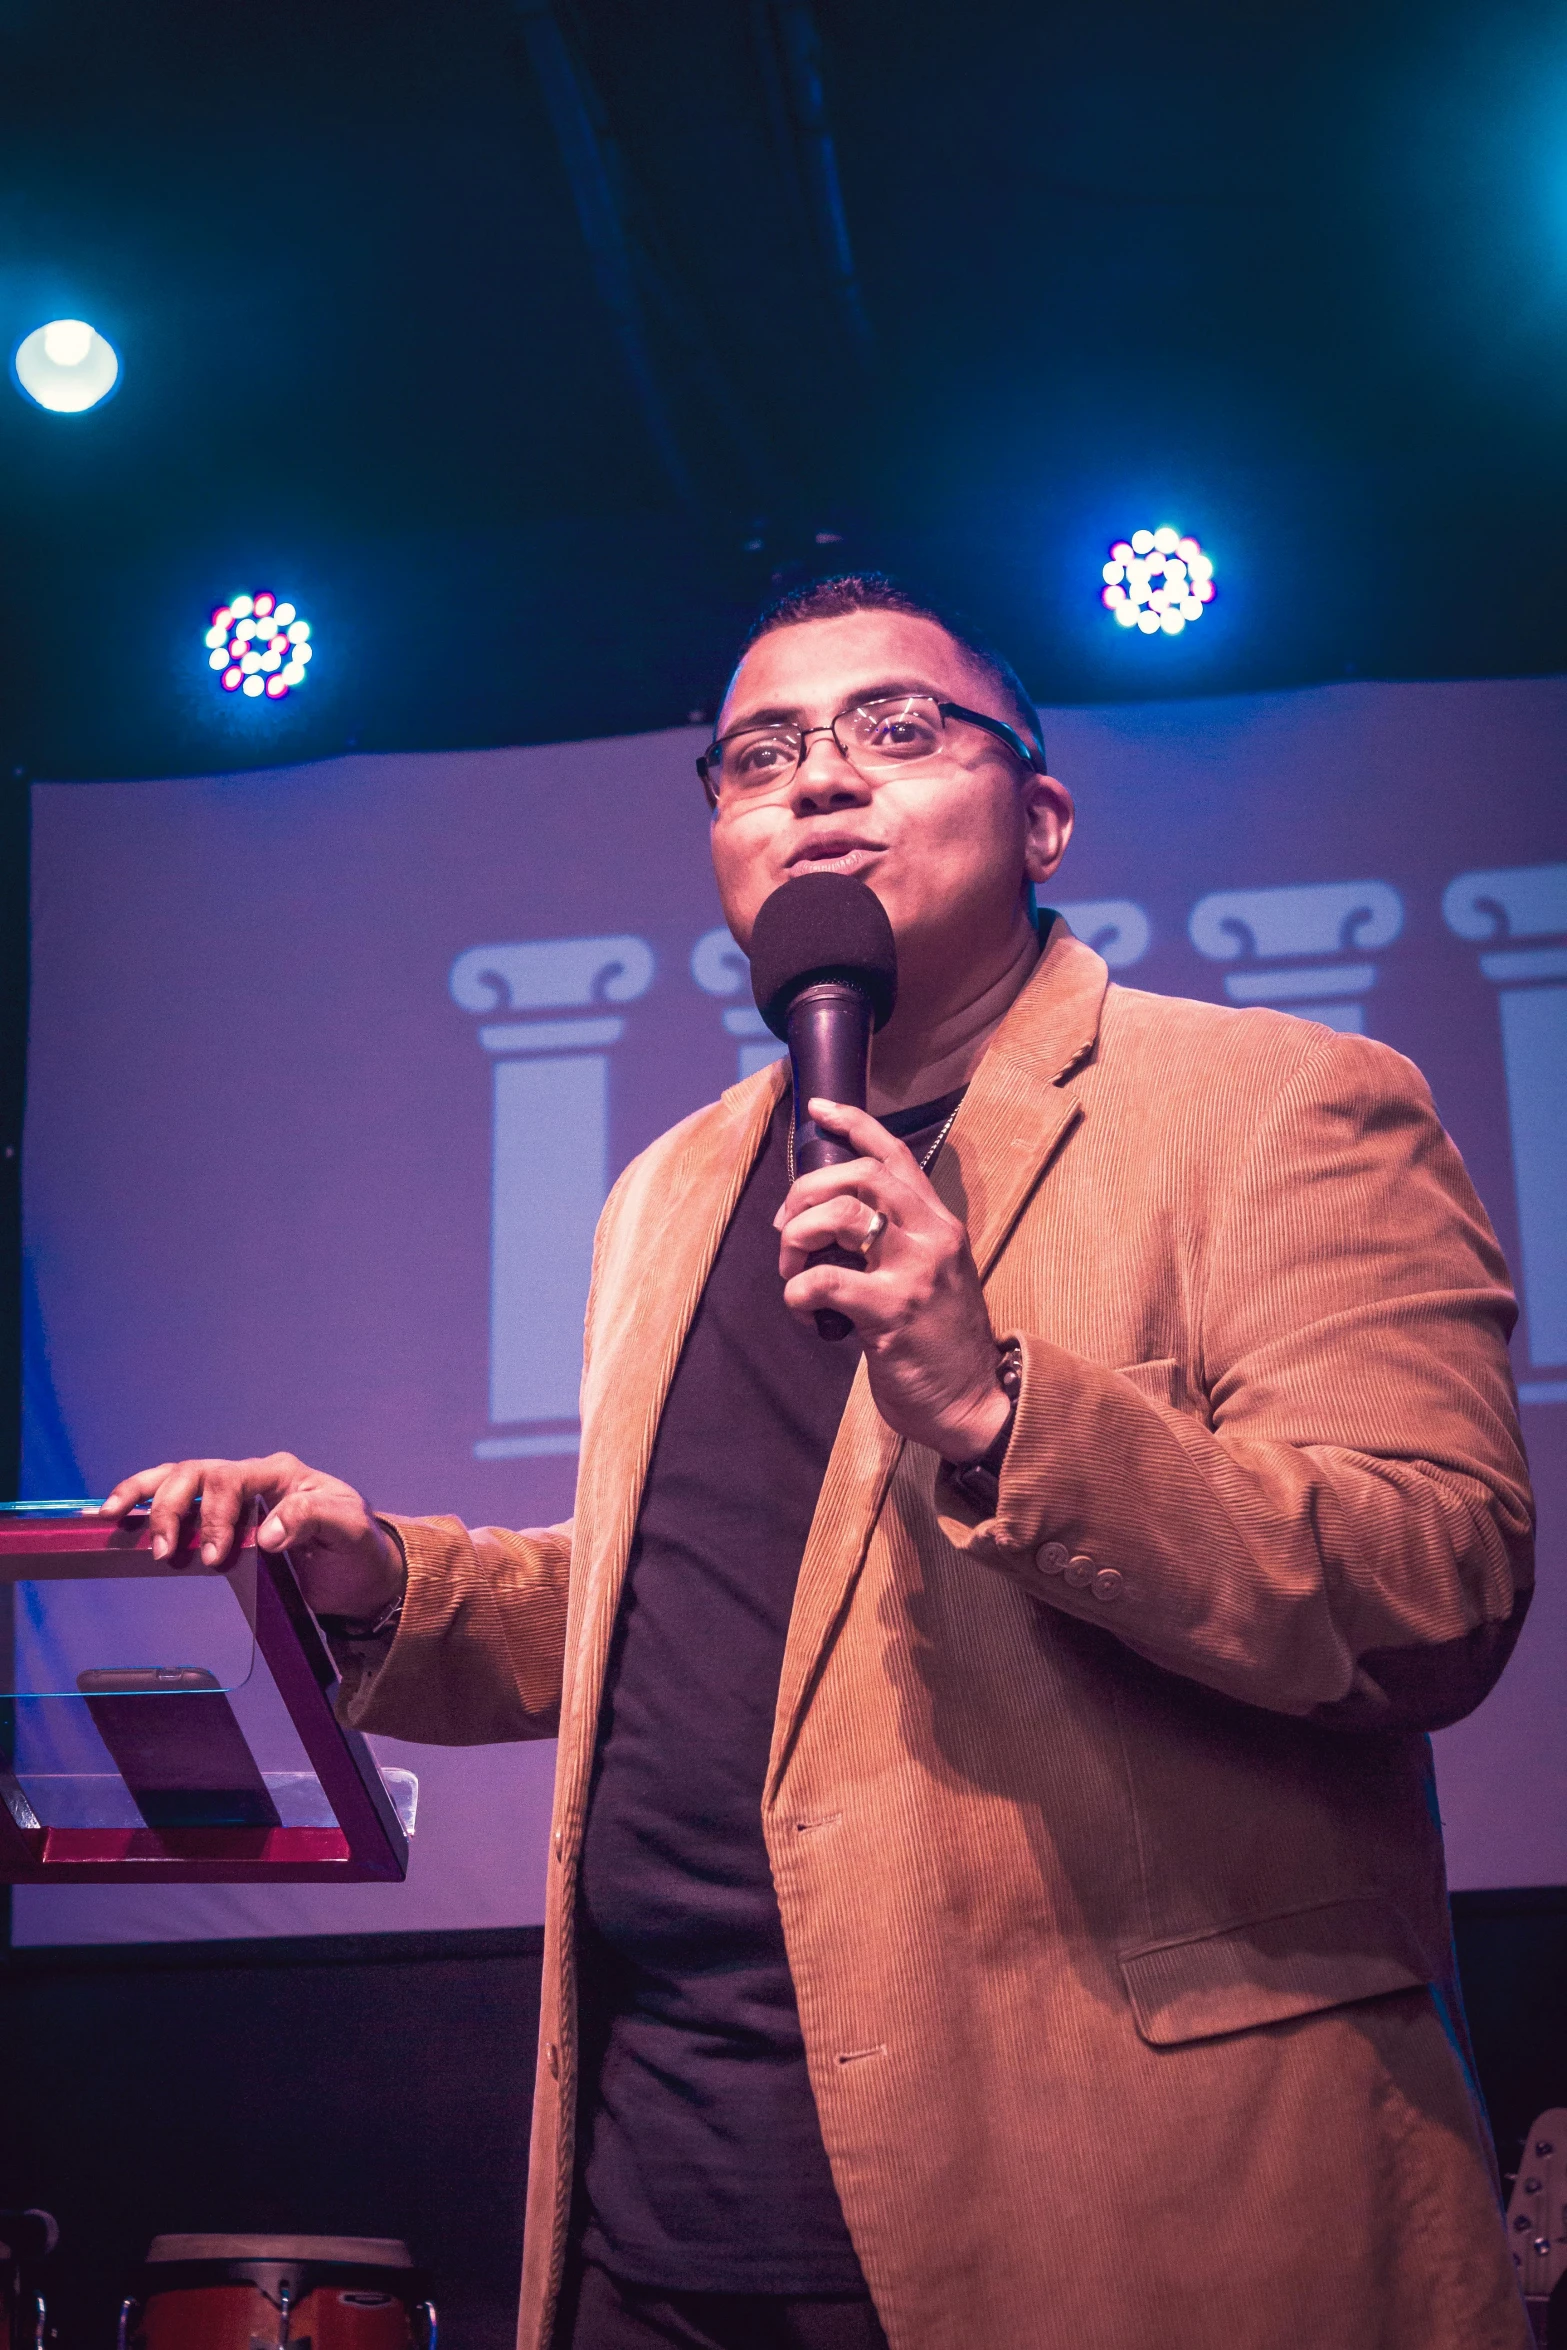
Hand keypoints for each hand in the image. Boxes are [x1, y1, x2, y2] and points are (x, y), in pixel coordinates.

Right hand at [93, 1453, 404, 1621]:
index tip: (214, 1556)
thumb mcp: (348, 1530)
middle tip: (169, 1552)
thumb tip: (266, 1534)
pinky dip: (141, 1498)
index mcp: (284, 1473)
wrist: (357, 1574)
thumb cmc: (354, 1548)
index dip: (217, 1515)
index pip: (236, 1479)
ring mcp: (233, 1494)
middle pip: (200, 1474)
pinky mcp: (217, 1516)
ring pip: (179, 1477)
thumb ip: (313, 1519)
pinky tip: (114, 1512)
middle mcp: (253, 1476)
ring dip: (150, 1500)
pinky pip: (175, 1496)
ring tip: (120, 1522)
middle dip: (177, 1511)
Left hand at [774, 1098, 1010, 1461]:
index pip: (895, 1155)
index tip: (818, 1109)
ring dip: (798, 1238)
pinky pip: (823, 1282)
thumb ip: (899, 1240)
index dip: (853, 1123)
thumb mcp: (932, 1275)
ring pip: (839, 1217)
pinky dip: (798, 1294)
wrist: (973, 1401)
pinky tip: (807, 1315)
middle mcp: (932, 1236)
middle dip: (807, 1189)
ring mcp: (915, 1271)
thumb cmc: (941, 1341)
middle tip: (786, 1225)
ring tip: (794, 1271)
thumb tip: (831, 1220)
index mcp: (939, 1223)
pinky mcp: (892, 1312)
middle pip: (859, 1174)